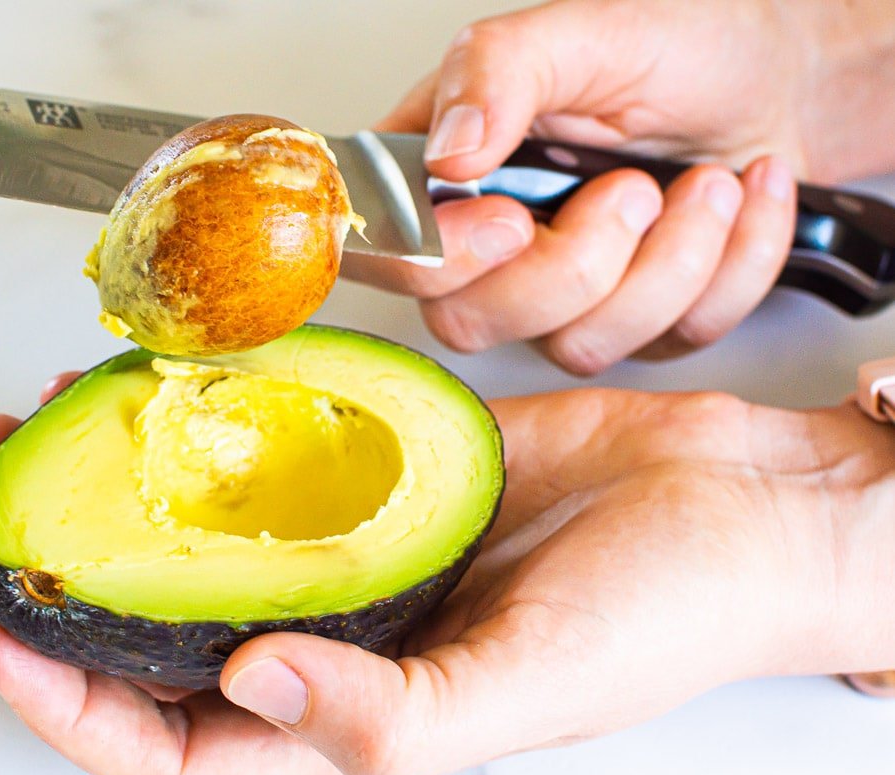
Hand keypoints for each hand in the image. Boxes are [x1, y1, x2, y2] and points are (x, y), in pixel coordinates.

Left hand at [0, 374, 894, 774]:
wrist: (733, 503)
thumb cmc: (661, 618)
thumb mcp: (524, 691)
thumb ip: (384, 717)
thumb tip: (246, 681)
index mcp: (346, 717)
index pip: (169, 744)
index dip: (65, 704)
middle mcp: (329, 637)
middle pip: (150, 630)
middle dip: (48, 580)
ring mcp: (343, 550)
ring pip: (187, 535)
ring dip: (104, 491)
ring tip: (33, 433)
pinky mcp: (370, 471)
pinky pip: (257, 454)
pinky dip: (192, 428)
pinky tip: (145, 390)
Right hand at [345, 0, 894, 372]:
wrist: (785, 77)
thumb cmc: (681, 45)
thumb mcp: (583, 30)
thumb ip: (496, 73)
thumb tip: (445, 155)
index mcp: (444, 170)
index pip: (384, 253)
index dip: (436, 260)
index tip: (512, 219)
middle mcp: (487, 247)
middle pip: (467, 324)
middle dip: (575, 266)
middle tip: (632, 189)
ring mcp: (557, 298)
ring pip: (573, 348)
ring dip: (669, 260)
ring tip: (704, 185)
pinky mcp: (633, 327)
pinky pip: (665, 343)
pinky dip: (728, 269)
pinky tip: (738, 204)